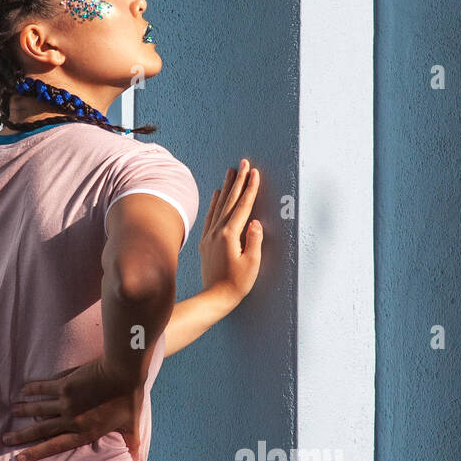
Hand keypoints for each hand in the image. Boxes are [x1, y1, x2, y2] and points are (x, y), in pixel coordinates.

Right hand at [2, 360, 144, 460]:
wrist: (124, 373)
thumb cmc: (130, 399)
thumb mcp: (133, 424)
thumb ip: (132, 442)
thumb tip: (137, 459)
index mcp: (85, 432)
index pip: (56, 445)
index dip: (37, 452)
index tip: (20, 458)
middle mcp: (72, 420)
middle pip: (41, 430)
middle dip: (22, 436)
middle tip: (5, 439)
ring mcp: (66, 402)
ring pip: (39, 409)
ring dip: (24, 410)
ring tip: (11, 411)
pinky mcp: (65, 385)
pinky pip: (44, 388)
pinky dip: (32, 389)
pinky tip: (22, 390)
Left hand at [199, 159, 263, 299]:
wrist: (215, 297)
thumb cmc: (236, 283)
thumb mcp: (252, 263)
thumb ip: (254, 241)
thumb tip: (254, 222)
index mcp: (229, 235)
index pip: (243, 206)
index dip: (250, 188)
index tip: (255, 172)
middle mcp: (217, 232)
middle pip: (229, 200)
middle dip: (238, 180)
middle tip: (243, 163)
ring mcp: (209, 236)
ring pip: (218, 205)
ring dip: (226, 188)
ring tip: (231, 172)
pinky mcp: (205, 242)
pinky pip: (210, 216)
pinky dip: (214, 203)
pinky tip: (216, 194)